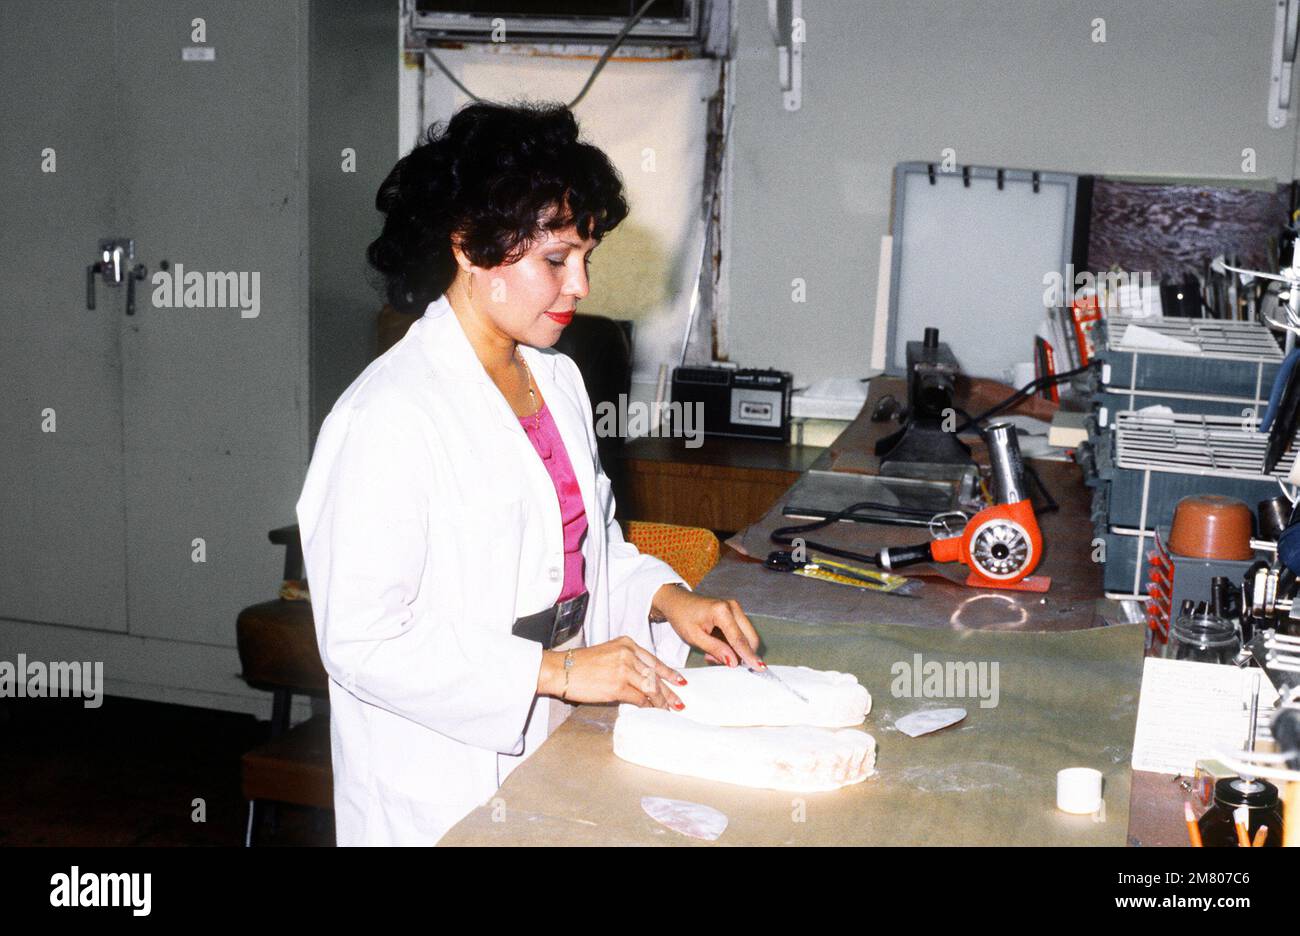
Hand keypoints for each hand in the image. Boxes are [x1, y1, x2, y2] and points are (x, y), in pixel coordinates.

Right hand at [537, 637, 686, 709]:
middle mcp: (628, 654)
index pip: (654, 660)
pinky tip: (651, 711)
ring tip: (667, 710)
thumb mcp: (608, 653)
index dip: (669, 673)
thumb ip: (626, 661)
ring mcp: (624, 669)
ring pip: (651, 687)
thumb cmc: (580, 664)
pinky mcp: (618, 686)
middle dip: (669, 690)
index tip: (680, 681)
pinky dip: (647, 706)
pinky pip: (639, 698)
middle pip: (655, 675)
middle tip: (679, 702)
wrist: (562, 670)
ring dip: (660, 701)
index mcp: (627, 644)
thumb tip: (641, 679)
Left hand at [651, 584, 761, 669]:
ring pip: (746, 637)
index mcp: (722, 611)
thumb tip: (734, 662)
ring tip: (712, 653)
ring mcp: (735, 609)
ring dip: (734, 650)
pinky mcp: (734, 613)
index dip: (749, 656)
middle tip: (718, 661)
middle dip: (740, 654)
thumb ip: (715, 649)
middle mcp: (733, 607)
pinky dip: (732, 644)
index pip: (739, 639)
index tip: (760, 668)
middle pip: (750, 637)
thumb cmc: (682, 617)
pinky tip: (716, 646)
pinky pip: (740, 634)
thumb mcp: (694, 637)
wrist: (676, 602)